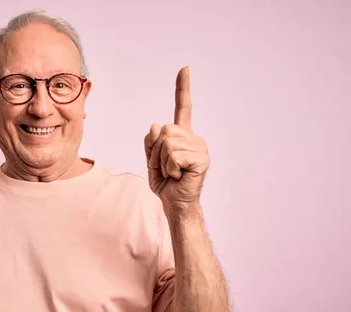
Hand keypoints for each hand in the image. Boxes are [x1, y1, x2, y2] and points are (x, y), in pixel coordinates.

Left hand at [144, 66, 208, 212]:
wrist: (174, 203)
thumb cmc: (165, 183)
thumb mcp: (151, 159)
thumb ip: (150, 142)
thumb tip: (157, 125)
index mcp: (182, 135)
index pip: (183, 107)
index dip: (183, 88)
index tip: (184, 68)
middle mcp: (194, 137)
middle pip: (164, 130)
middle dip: (156, 152)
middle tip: (165, 167)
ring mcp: (200, 147)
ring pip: (167, 143)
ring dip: (162, 161)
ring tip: (172, 172)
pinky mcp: (201, 159)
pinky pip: (174, 155)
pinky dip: (169, 168)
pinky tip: (178, 176)